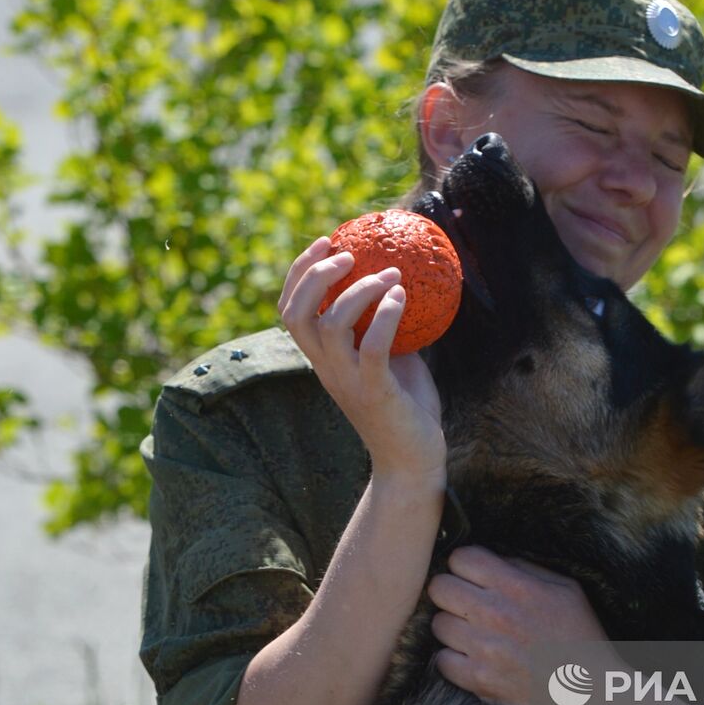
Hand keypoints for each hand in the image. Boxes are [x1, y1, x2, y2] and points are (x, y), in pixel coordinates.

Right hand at [278, 236, 444, 483]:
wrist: (413, 462)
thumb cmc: (405, 408)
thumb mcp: (393, 358)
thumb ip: (388, 327)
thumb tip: (405, 283)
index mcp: (323, 359)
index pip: (290, 310)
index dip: (299, 273)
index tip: (325, 242)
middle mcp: (327, 368)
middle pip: (296, 314)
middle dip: (314, 275)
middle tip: (347, 253)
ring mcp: (347, 381)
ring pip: (331, 325)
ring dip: (358, 291)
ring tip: (388, 274)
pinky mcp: (375, 392)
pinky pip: (373, 348)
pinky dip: (385, 316)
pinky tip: (402, 297)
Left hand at [428, 546, 610, 704]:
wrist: (593, 692)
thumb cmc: (581, 637)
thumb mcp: (566, 589)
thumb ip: (525, 569)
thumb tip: (493, 560)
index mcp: (517, 587)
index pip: (461, 558)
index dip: (465, 565)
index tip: (473, 576)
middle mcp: (496, 614)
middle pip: (440, 587)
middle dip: (451, 592)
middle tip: (466, 603)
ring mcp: (485, 649)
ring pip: (438, 623)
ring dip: (452, 626)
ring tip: (473, 633)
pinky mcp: (479, 680)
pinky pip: (442, 660)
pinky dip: (454, 660)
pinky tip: (473, 658)